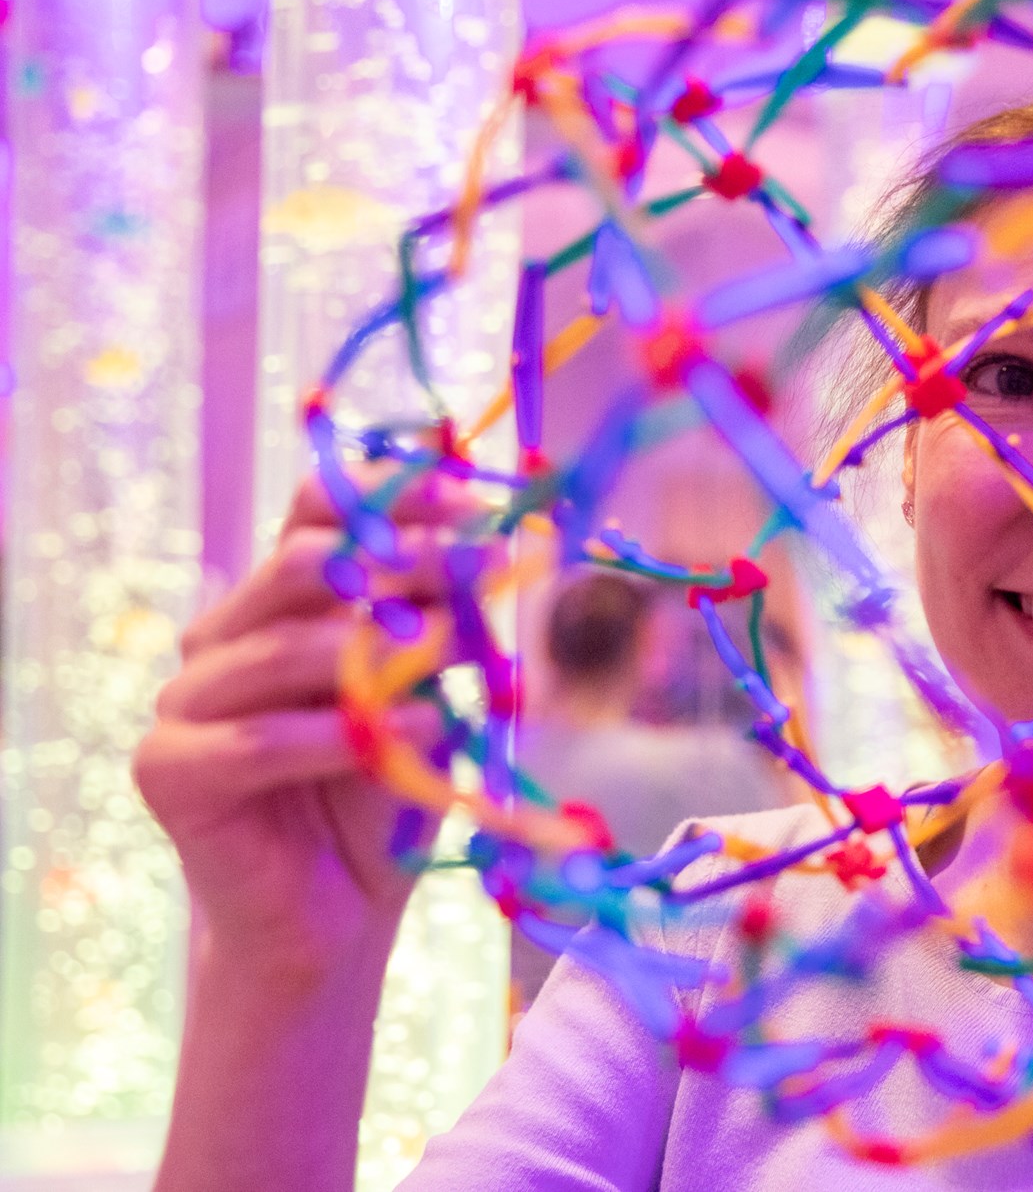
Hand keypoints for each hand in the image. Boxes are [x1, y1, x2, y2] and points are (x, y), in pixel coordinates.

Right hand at [136, 470, 476, 976]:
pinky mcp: (169, 771)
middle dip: (397, 560)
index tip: (476, 501)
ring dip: (377, 649)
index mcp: (279, 602)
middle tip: (473, 569)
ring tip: (455, 654)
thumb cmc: (385, 793)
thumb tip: (489, 552)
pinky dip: (343, 732)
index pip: (314, 512)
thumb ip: (440, 627)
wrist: (339, 912)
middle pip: (297, 564)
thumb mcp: (430, 692)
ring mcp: (184, 701)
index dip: (392, 495)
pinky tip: (417, 726)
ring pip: (280, 647)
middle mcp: (223, 636)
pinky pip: (256, 739)